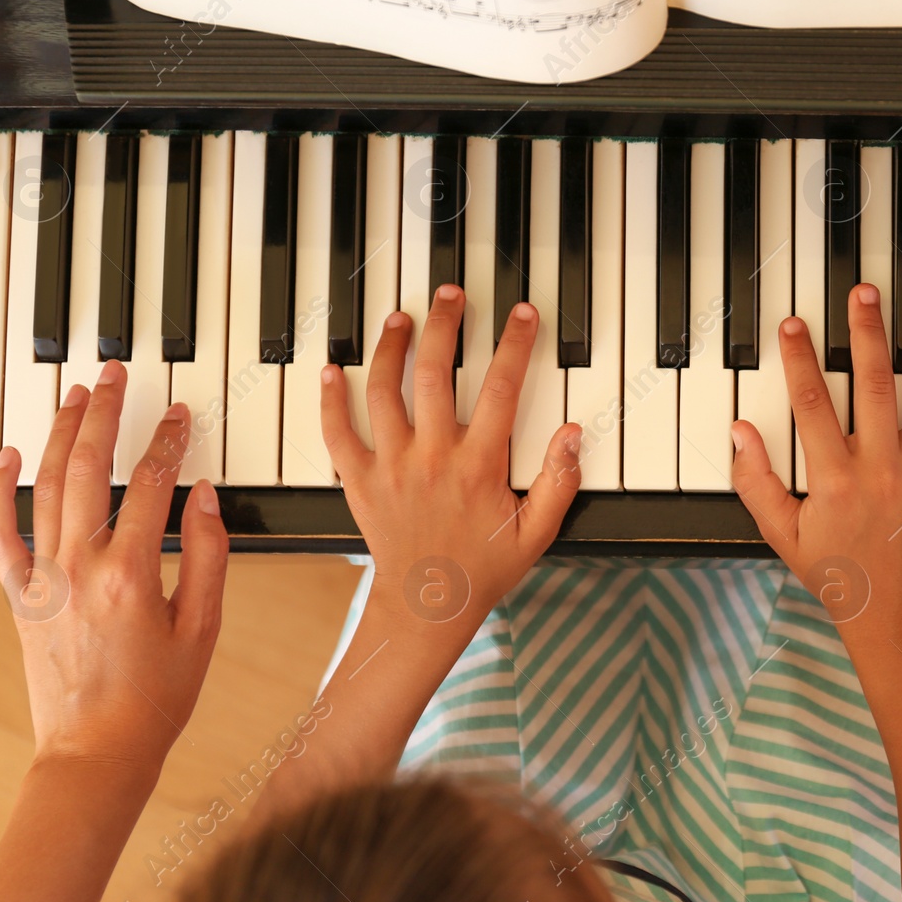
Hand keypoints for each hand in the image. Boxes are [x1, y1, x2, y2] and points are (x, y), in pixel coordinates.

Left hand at [0, 360, 229, 773]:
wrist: (96, 751)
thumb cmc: (155, 699)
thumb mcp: (203, 627)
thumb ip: (207, 554)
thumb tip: (203, 496)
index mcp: (131, 573)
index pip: (154, 483)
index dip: (170, 440)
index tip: (181, 415)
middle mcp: (79, 566)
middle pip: (89, 467)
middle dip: (104, 413)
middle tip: (114, 375)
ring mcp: (42, 578)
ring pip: (45, 486)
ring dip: (59, 434)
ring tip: (74, 396)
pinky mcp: (19, 595)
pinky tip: (5, 455)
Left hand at [319, 285, 581, 622]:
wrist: (427, 608)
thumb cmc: (482, 569)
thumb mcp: (537, 532)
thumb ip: (558, 482)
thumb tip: (571, 434)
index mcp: (478, 466)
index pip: (501, 390)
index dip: (514, 345)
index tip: (521, 314)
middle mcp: (432, 458)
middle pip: (437, 374)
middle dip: (446, 326)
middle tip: (451, 294)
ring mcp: (392, 467)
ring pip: (384, 392)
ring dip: (390, 348)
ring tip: (399, 318)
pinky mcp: (360, 481)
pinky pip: (338, 434)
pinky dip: (330, 400)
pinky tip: (331, 371)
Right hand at [730, 286, 901, 630]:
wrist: (893, 615)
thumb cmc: (838, 575)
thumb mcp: (782, 534)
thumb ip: (756, 482)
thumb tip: (739, 434)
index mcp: (834, 481)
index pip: (812, 405)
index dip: (800, 359)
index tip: (793, 325)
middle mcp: (881, 472)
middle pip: (873, 387)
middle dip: (867, 334)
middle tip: (864, 294)